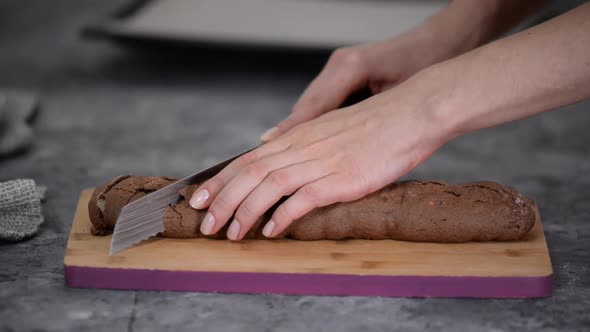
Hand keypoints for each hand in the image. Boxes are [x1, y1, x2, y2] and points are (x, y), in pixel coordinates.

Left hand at [189, 77, 453, 239]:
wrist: (411, 114)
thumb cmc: (375, 125)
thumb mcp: (331, 128)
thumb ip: (303, 142)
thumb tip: (277, 151)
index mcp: (299, 136)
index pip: (248, 159)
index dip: (220, 180)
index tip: (200, 197)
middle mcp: (304, 147)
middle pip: (250, 173)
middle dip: (222, 200)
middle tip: (205, 224)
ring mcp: (323, 162)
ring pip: (269, 186)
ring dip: (245, 211)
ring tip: (231, 233)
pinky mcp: (343, 178)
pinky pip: (304, 198)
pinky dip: (283, 215)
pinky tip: (271, 231)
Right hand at [260, 20, 472, 142]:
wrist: (438, 47)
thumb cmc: (422, 68)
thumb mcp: (397, 95)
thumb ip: (367, 114)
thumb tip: (336, 137)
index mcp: (350, 66)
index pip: (314, 104)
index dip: (292, 127)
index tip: (270, 145)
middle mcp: (339, 65)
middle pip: (306, 105)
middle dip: (288, 131)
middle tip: (265, 154)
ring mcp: (340, 68)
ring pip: (312, 105)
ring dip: (298, 128)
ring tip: (278, 153)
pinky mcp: (346, 74)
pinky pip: (323, 101)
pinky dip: (313, 120)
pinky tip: (306, 139)